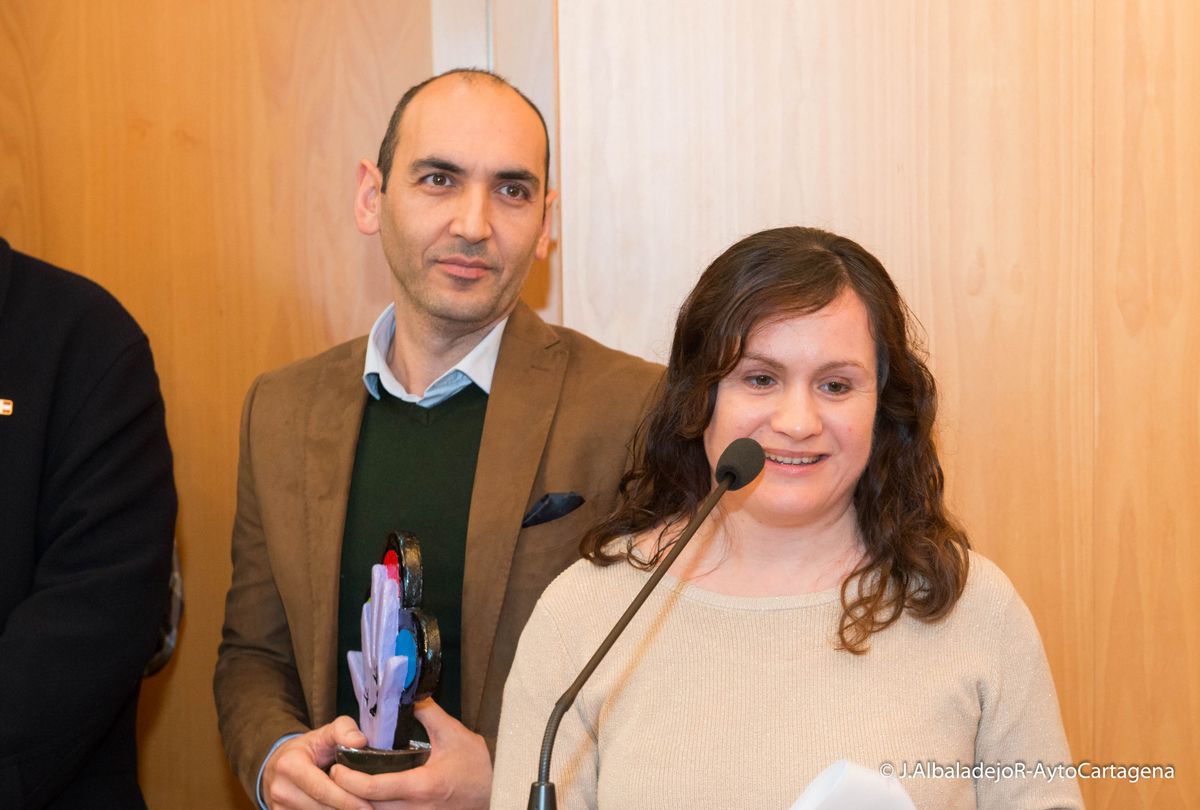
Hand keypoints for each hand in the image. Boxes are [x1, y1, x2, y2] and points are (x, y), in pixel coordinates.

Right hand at [262, 716, 371, 809]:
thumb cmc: (308, 749)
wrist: (279, 765)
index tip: (368, 806)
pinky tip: (344, 807)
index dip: (347, 800)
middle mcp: (281, 790)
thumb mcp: (325, 733)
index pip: (322, 789)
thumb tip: (359, 741)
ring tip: (360, 806)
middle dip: (347, 808)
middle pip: (321, 808)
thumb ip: (344, 730)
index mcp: (289, 766)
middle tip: (370, 807)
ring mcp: (279, 808)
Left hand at [330, 698, 492, 808]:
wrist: (497, 791)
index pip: (374, 788)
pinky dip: (375, 809)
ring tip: (350, 786)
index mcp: (422, 786)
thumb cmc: (477, 767)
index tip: (337, 768)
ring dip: (360, 804)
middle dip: (348, 794)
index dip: (349, 780)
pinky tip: (370, 798)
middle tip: (338, 775)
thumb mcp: (453, 734)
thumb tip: (407, 695)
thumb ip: (427, 713)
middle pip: (368, 809)